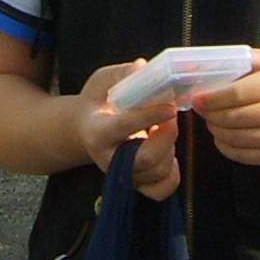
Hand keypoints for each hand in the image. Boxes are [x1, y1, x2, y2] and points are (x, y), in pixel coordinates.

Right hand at [76, 61, 180, 197]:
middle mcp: (108, 160)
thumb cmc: (97, 101)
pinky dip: (172, 175)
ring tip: (163, 128)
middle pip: (146, 158)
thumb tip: (142, 67)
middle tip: (171, 115)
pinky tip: (169, 154)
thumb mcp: (103, 81)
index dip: (149, 116)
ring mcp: (122, 176)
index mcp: (97, 132)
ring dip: (170, 147)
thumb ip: (122, 74)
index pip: (124, 127)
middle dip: (167, 135)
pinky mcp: (134, 185)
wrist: (86, 129)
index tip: (169, 105)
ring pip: (157, 170)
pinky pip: (160, 191)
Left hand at [193, 51, 259, 166]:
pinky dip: (225, 146)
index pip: (238, 93)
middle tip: (201, 109)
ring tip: (212, 120)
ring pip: (235, 138)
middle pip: (234, 117)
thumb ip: (242, 62)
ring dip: (215, 130)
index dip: (212, 98)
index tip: (197, 98)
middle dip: (210, 114)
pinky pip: (243, 155)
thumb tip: (203, 67)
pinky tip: (223, 135)